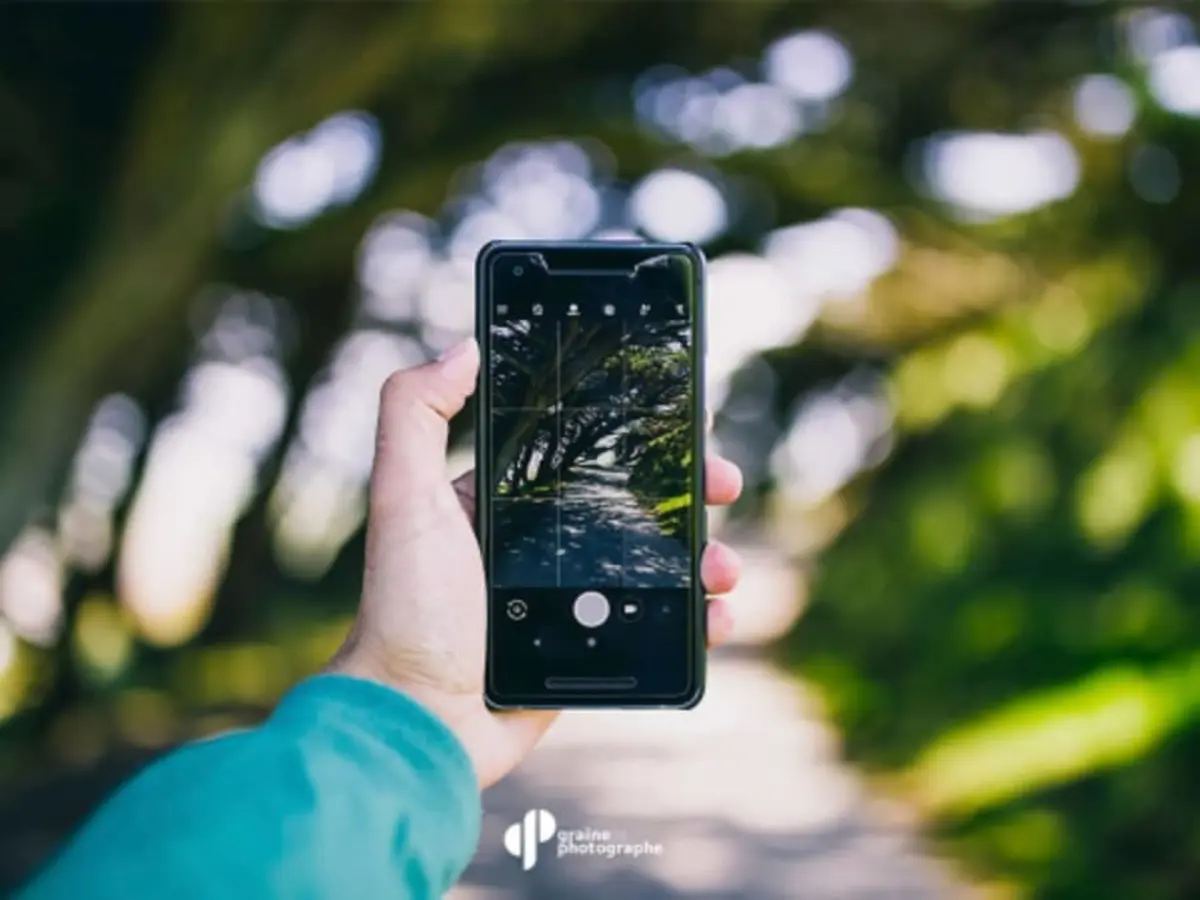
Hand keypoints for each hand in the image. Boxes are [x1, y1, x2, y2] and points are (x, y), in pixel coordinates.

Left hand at [328, 338, 744, 788]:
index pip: (583, 456)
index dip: (636, 437)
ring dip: (704, 558)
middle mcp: (539, 548)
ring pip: (657, 567)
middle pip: (635, 507)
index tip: (681, 422)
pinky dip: (696, 621)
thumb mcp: (403, 496)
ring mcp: (569, 602)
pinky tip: (717, 617)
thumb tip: (463, 347)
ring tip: (724, 568)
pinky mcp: (590, 653)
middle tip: (722, 486)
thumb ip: (416, 412)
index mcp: (502, 504)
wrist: (418, 720)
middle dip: (687, 495)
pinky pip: (658, 630)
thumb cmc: (406, 608)